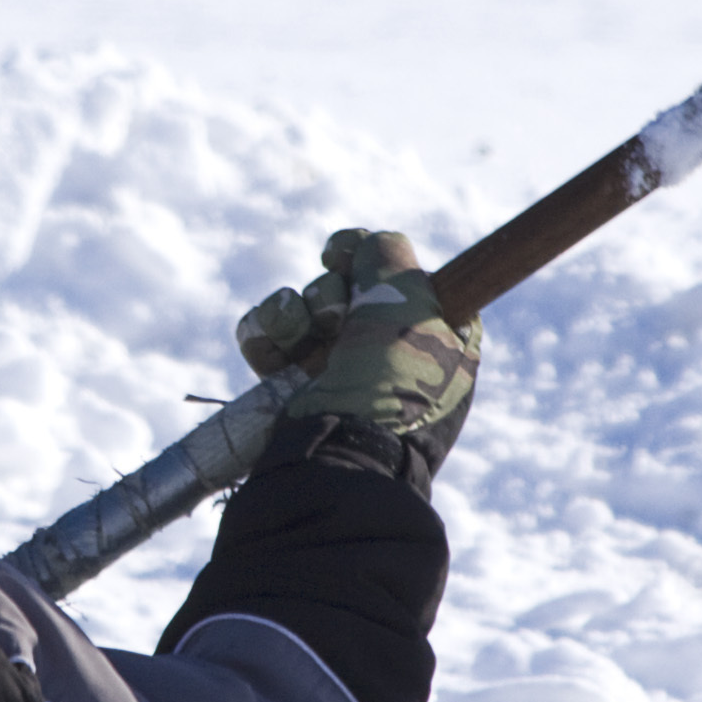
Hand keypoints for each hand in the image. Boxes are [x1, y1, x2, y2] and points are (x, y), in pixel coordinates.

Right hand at [236, 228, 480, 472]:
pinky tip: (274, 354)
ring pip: (301, 305)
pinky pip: (268, 334)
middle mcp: (388, 351)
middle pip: (344, 284)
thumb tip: (365, 247)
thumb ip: (390, 257)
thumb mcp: (410, 304)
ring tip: (300, 344)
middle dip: (329, 293)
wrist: (342, 454)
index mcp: (436, 337)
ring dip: (293, 315)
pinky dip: (264, 336)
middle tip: (336, 320)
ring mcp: (339, 369)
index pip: (401, 274)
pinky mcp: (294, 385)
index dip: (367, 258)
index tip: (343, 258)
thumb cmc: (392, 385)